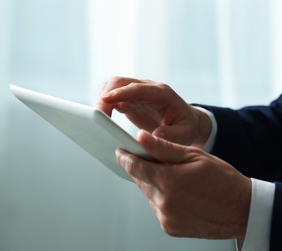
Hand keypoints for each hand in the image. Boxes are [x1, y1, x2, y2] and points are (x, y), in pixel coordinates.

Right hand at [96, 77, 210, 148]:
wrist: (186, 122)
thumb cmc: (185, 127)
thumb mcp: (184, 134)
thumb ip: (170, 136)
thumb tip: (154, 136)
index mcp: (162, 94)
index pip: (138, 88)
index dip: (121, 93)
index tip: (106, 100)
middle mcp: (147, 89)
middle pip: (120, 82)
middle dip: (105, 95)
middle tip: (95, 116)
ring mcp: (137, 93)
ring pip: (112, 87)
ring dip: (101, 100)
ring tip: (95, 119)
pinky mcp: (129, 101)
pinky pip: (112, 98)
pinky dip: (103, 106)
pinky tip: (99, 119)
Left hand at [115, 130, 250, 239]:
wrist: (242, 210)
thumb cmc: (223, 180)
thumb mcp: (194, 156)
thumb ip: (163, 148)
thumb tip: (141, 138)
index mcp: (168, 181)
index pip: (134, 167)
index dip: (125, 157)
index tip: (120, 152)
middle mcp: (164, 202)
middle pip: (140, 181)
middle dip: (144, 169)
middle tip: (158, 162)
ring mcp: (166, 217)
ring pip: (148, 194)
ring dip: (154, 184)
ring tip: (176, 179)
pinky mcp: (170, 227)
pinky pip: (157, 208)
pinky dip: (162, 199)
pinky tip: (179, 194)